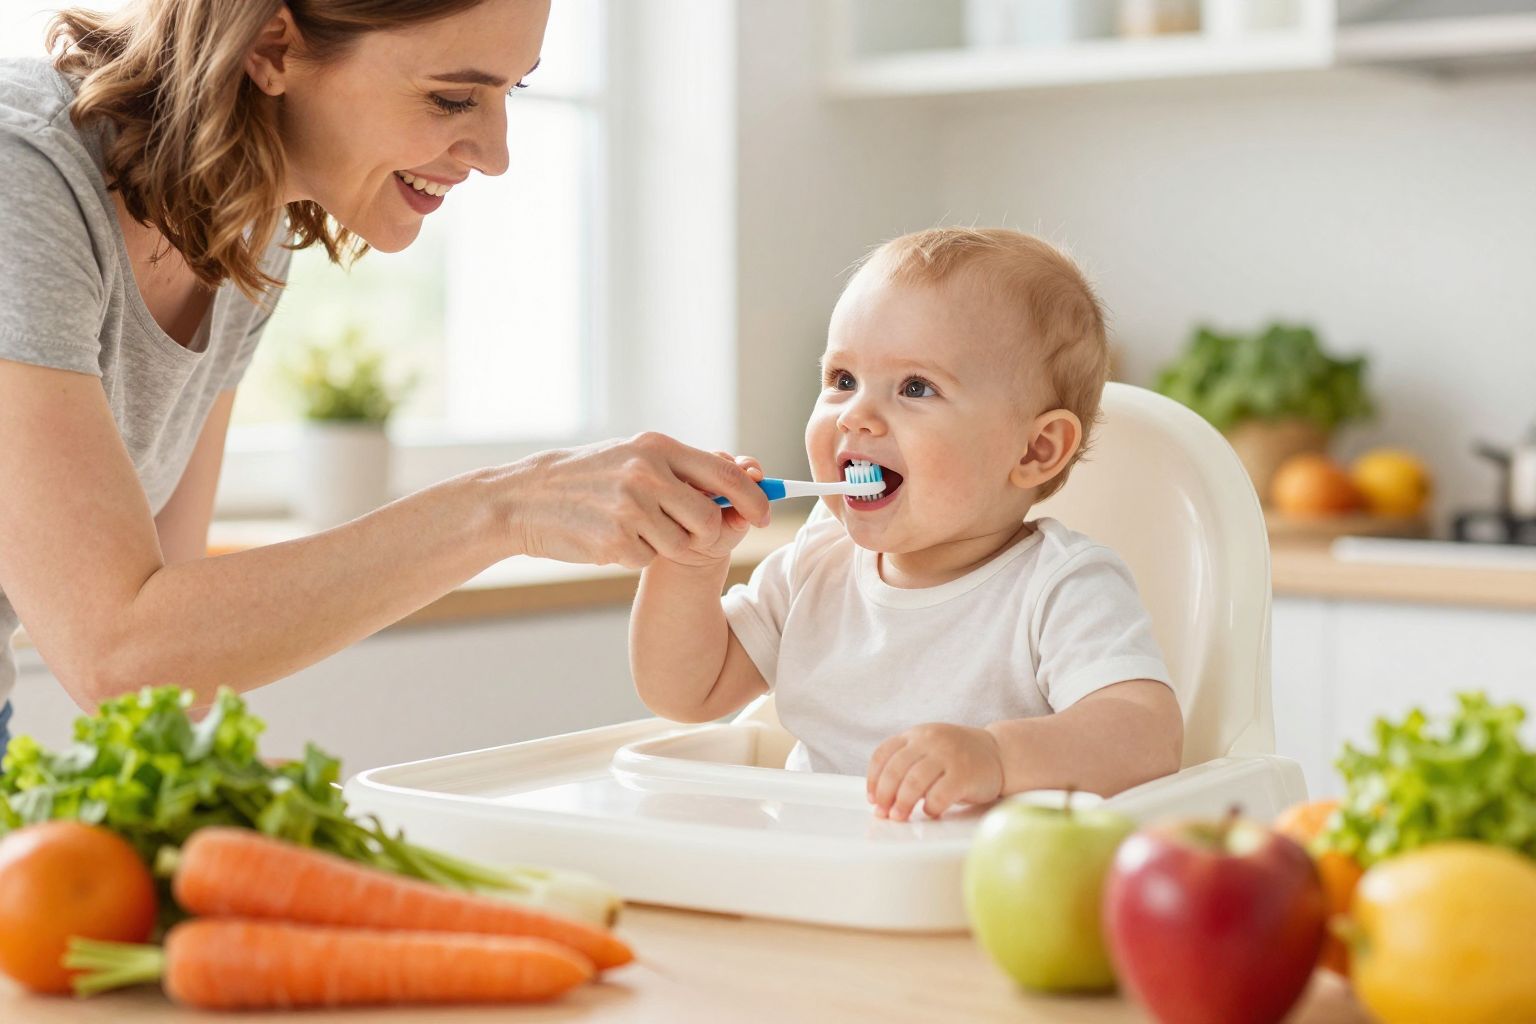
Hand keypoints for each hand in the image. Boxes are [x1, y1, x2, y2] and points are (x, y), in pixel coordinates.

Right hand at [503, 433, 770, 569]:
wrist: (527, 499)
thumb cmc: (590, 478)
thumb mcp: (635, 457)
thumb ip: (685, 469)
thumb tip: (747, 476)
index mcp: (657, 448)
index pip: (726, 474)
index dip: (754, 497)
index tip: (763, 513)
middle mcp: (647, 474)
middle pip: (709, 518)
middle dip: (707, 533)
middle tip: (687, 534)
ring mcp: (630, 508)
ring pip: (681, 544)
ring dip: (665, 545)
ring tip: (633, 527)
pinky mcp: (614, 540)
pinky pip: (648, 559)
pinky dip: (635, 555)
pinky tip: (610, 537)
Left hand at [867, 723, 1005, 820]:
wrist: (998, 753)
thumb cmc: (958, 757)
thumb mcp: (929, 748)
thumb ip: (907, 764)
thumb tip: (882, 799)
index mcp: (916, 735)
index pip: (883, 754)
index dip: (873, 779)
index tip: (873, 799)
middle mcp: (929, 741)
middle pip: (895, 769)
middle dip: (885, 795)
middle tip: (884, 813)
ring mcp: (947, 755)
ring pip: (913, 782)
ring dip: (902, 804)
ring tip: (900, 816)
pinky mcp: (964, 774)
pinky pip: (939, 794)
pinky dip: (930, 807)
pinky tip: (930, 811)